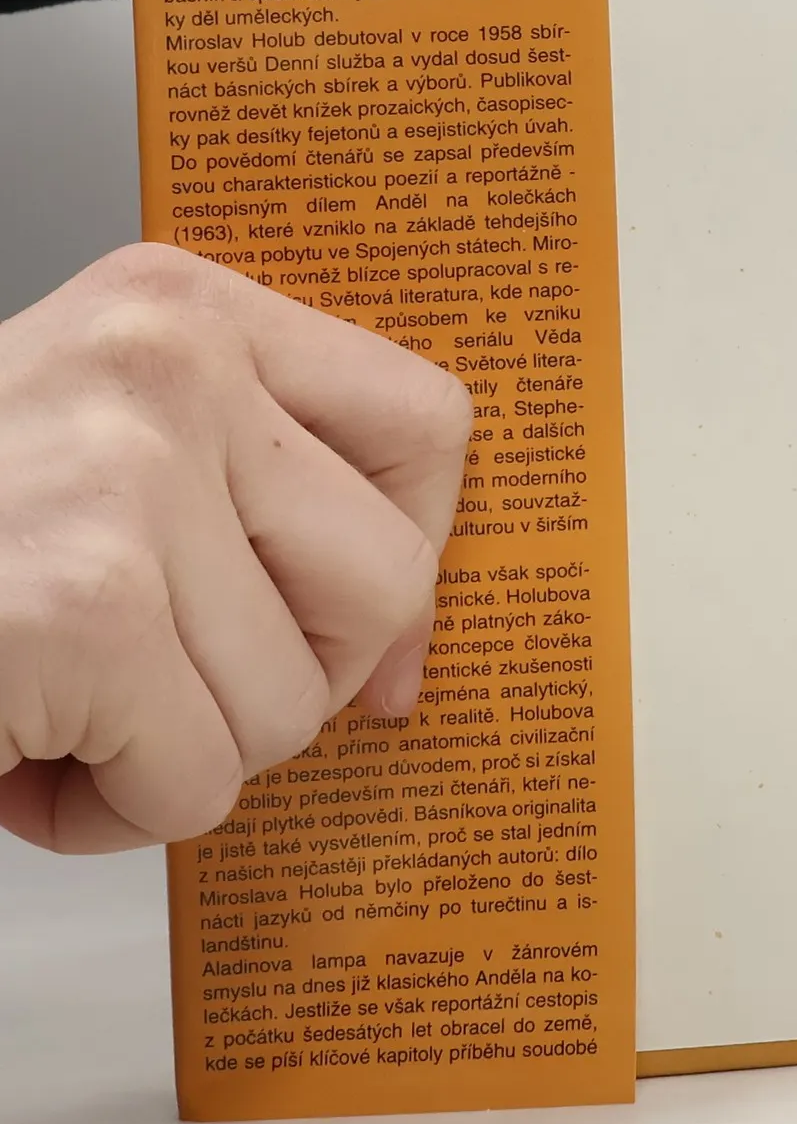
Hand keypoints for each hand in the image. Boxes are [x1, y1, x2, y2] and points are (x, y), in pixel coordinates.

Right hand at [0, 246, 471, 853]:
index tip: (371, 640)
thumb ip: (253, 497)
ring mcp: (123, 477)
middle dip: (289, 681)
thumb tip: (409, 649)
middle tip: (167, 682)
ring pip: (295, 705)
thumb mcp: (105, 454)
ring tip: (57, 707)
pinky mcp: (78, 607)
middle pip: (389, 581)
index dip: (419, 556)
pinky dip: (108, 814)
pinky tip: (16, 752)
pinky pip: (199, 782)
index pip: (428, 425)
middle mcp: (165, 365)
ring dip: (178, 754)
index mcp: (181, 309)